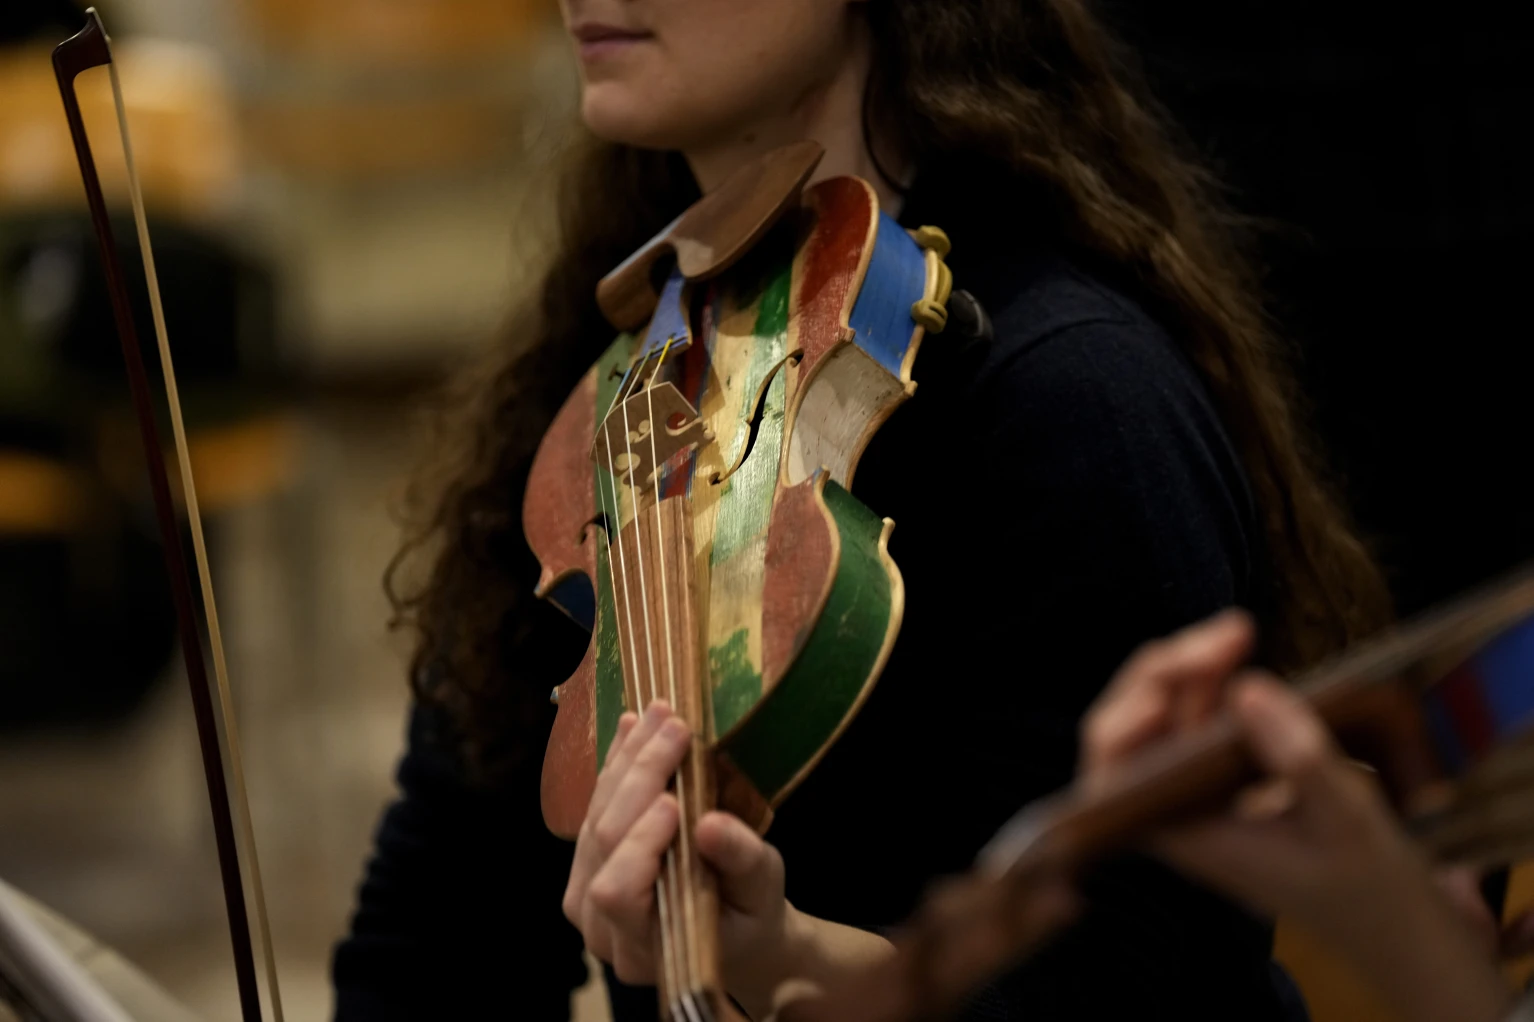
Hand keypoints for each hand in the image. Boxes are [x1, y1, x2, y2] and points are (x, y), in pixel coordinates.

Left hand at [562, 701, 795, 1009]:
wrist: (735, 931)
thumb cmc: (751, 917)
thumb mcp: (762, 892)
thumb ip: (739, 862)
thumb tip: (710, 825)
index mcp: (643, 947)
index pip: (619, 892)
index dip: (639, 843)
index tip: (674, 799)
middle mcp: (601, 928)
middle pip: (600, 844)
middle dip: (638, 779)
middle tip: (675, 727)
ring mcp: (585, 895)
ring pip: (591, 819)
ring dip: (626, 762)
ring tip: (658, 716)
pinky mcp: (588, 863)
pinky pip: (592, 809)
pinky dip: (616, 766)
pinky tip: (634, 728)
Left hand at [1080, 612, 1513, 1021]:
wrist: (1389, 916)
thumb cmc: (1366, 881)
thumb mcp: (1349, 822)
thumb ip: (1301, 760)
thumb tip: (1248, 691)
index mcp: (1187, 835)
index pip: (1113, 773)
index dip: (1125, 721)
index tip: (1170, 684)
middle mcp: (1176, 810)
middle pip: (1131, 726)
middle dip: (1167, 671)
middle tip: (1231, 634)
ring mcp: (1193, 789)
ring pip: (1160, 712)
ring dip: (1190, 667)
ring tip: (1238, 632)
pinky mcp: (1216, 773)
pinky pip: (1192, 717)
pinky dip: (1209, 682)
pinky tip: (1237, 656)